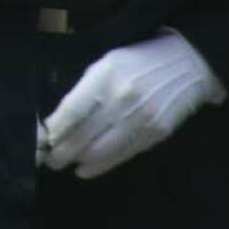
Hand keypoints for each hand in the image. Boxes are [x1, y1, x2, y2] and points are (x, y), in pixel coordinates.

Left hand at [38, 31, 224, 177]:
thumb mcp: (107, 63)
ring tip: (62, 163)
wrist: (188, 64)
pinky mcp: (154, 134)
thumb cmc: (140, 60)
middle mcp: (121, 99)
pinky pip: (121, 156)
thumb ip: (85, 89)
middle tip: (47, 158)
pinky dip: (100, 166)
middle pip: (82, 135)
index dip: (53, 130)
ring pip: (99, 151)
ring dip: (77, 160)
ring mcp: (139, 119)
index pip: (71, 110)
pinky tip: (85, 169)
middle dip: (60, 151)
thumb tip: (60, 119)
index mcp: (105, 76)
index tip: (40, 139)